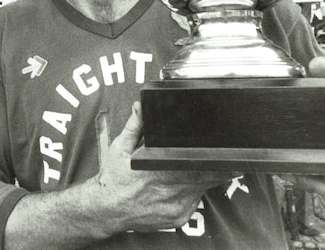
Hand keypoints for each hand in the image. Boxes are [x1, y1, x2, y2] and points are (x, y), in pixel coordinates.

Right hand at [94, 103, 235, 233]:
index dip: (213, 160)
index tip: (217, 152)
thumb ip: (134, 126)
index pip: (198, 165)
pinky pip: (193, 203)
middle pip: (206, 177)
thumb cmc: (114, 178)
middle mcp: (172, 191)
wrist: (107, 210)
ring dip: (198, 180)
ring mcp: (177, 208)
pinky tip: (175, 188)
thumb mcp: (120, 147)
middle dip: (209, 167)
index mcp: (160, 171)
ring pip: (201, 190)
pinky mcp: (178, 219)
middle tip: (203, 159)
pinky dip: (190, 194)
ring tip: (181, 173)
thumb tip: (141, 106)